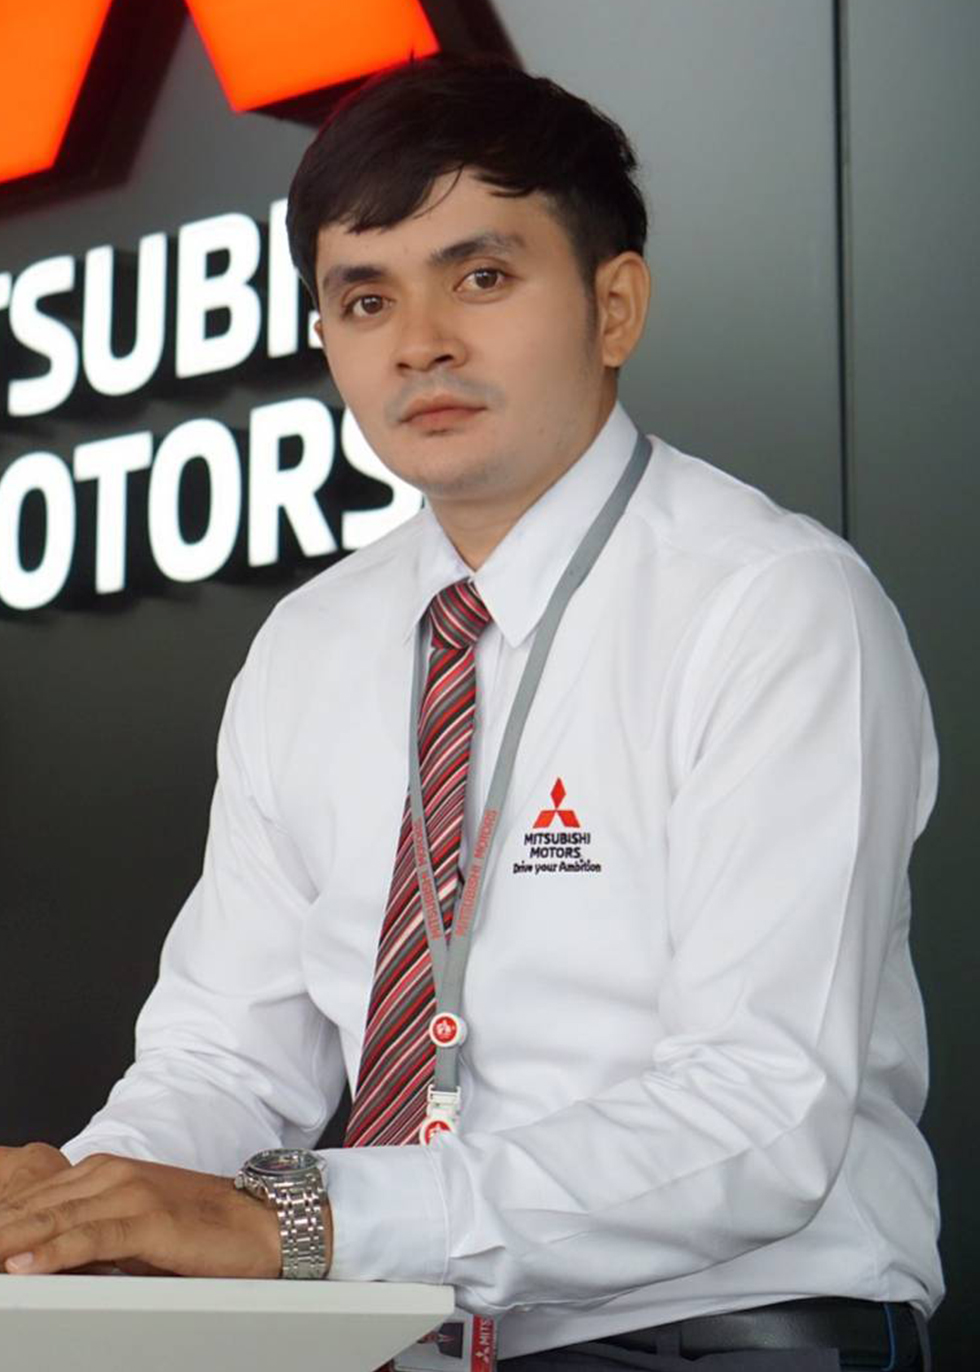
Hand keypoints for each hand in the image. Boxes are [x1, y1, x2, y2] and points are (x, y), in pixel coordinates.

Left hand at [0, 1152, 332, 1277]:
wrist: (262, 1223)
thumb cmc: (200, 1230)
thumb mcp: (133, 1228)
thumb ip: (88, 1234)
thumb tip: (40, 1259)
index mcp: (105, 1172)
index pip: (34, 1198)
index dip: (1, 1220)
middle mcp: (113, 1174)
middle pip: (35, 1206)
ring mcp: (131, 1193)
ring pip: (54, 1218)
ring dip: (10, 1240)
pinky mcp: (149, 1220)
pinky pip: (90, 1237)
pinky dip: (52, 1252)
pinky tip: (23, 1265)